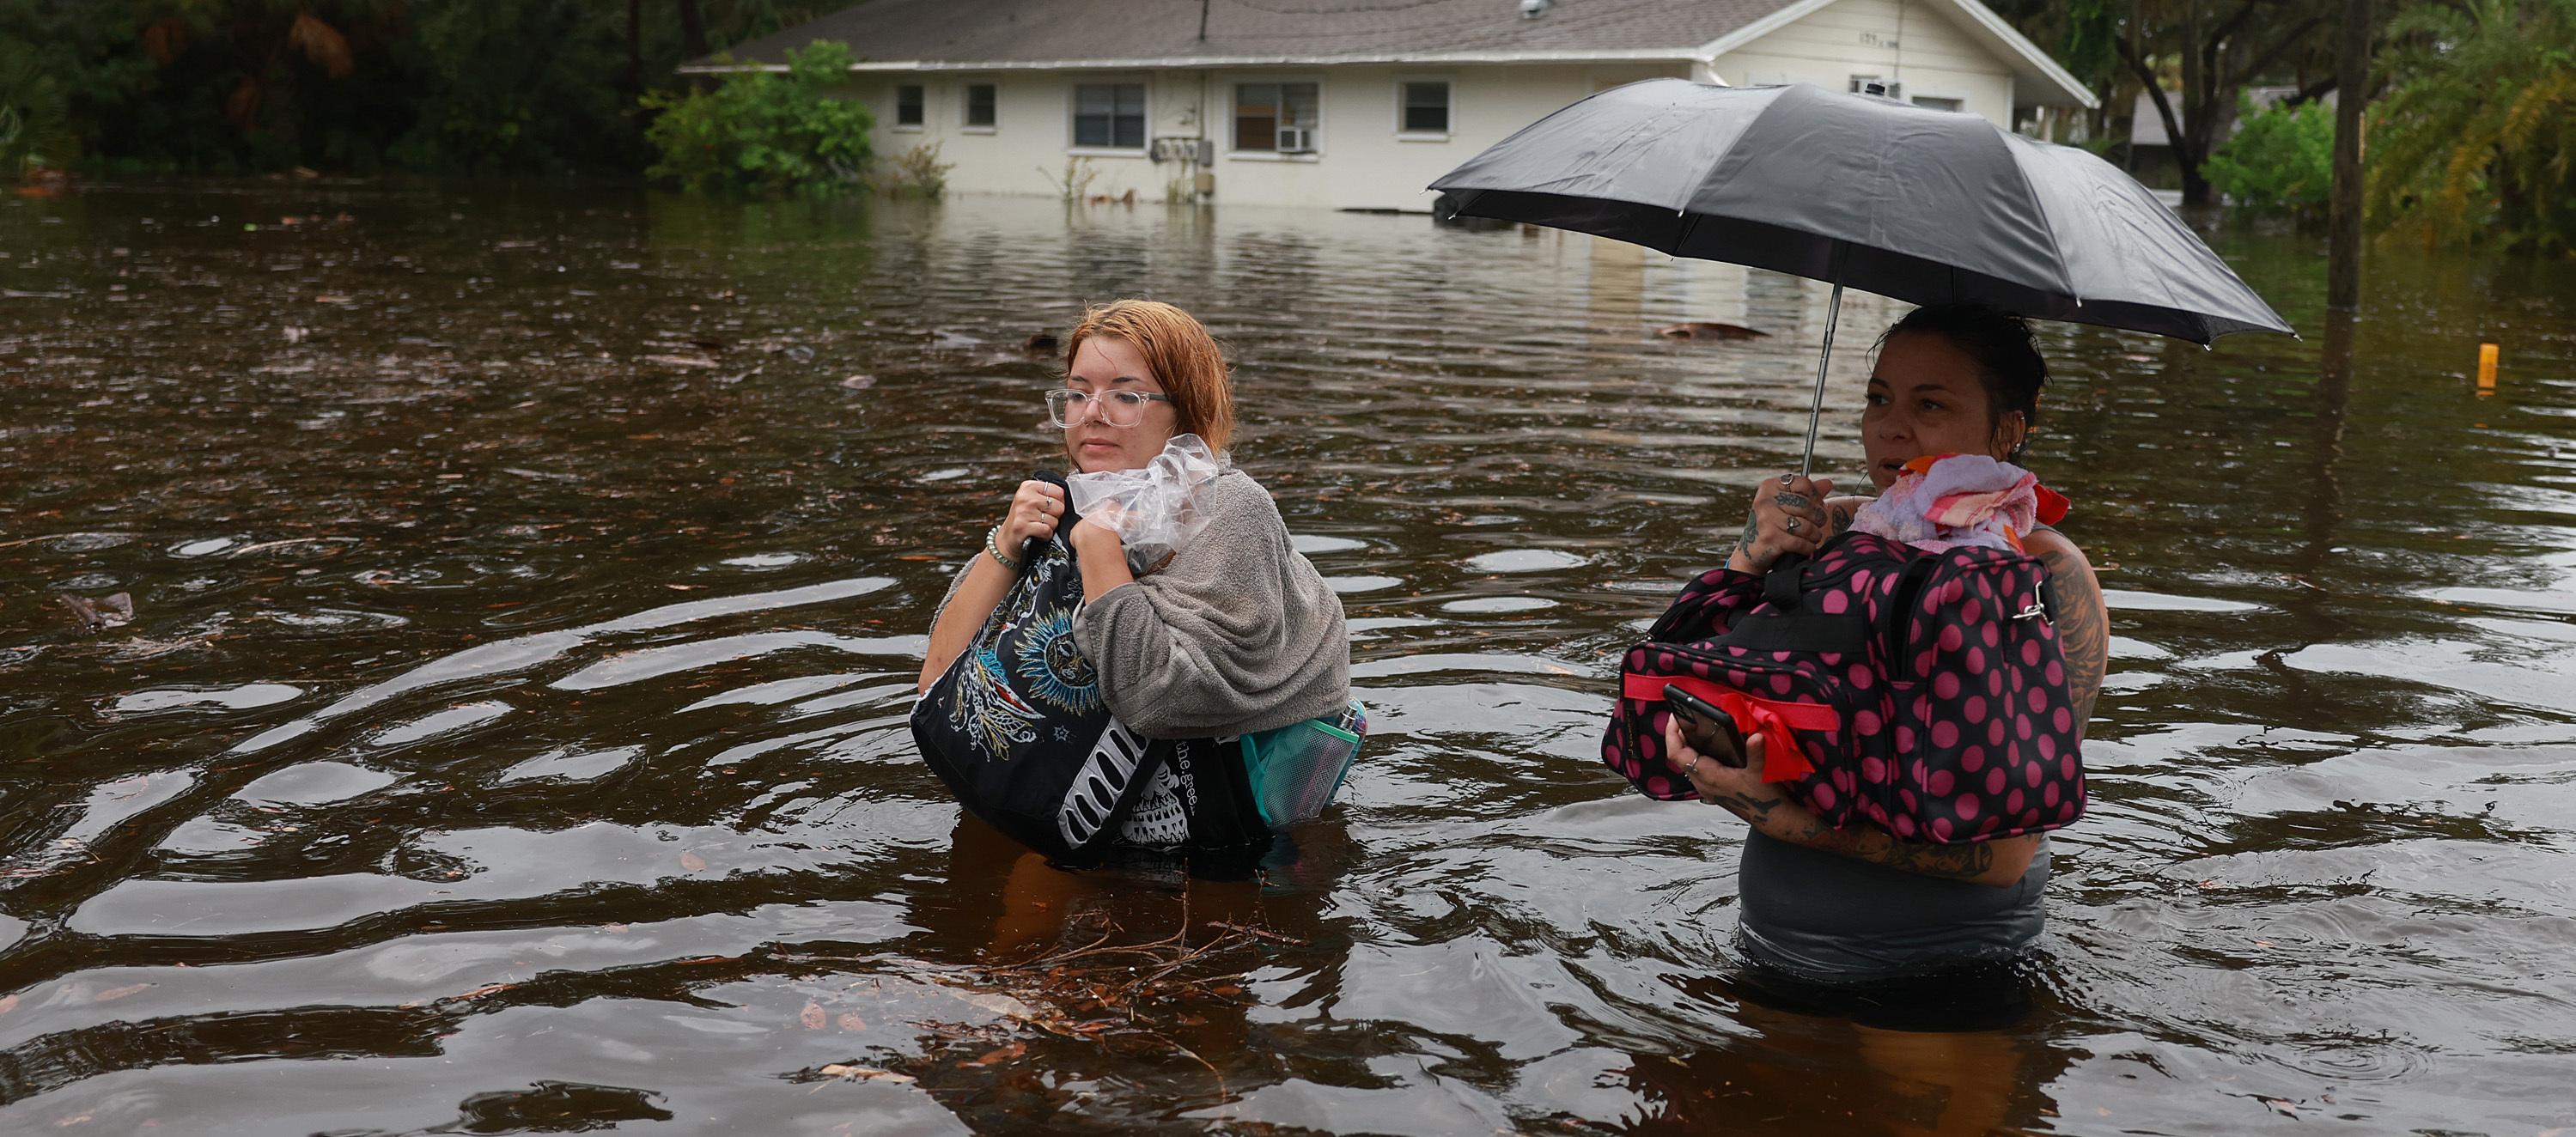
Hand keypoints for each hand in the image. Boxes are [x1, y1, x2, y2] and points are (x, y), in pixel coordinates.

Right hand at [1000, 480, 1066, 554]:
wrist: (1008, 538)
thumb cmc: (1024, 519)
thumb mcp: (1033, 500)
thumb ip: (1048, 494)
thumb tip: (1072, 495)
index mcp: (1028, 486)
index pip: (1059, 492)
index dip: (1059, 503)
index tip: (1048, 508)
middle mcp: (1025, 497)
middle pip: (1059, 507)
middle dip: (1055, 516)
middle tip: (1042, 519)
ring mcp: (1023, 512)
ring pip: (1054, 520)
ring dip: (1050, 527)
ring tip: (1038, 526)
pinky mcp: (1022, 526)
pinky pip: (1047, 531)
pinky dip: (1046, 535)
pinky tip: (1037, 534)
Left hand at [1663, 713, 1788, 826]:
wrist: (1770, 817)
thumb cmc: (1763, 800)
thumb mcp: (1759, 773)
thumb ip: (1755, 753)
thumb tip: (1755, 737)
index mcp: (1709, 777)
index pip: (1678, 755)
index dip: (1672, 735)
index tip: (1673, 719)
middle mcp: (1703, 783)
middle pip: (1678, 757)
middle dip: (1676, 736)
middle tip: (1680, 718)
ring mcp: (1706, 786)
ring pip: (1685, 763)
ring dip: (1683, 745)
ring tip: (1688, 728)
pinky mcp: (1712, 788)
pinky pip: (1694, 768)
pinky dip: (1693, 754)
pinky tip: (1702, 746)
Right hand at [1727, 473, 1835, 573]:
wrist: (1754, 550)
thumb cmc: (1774, 524)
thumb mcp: (1787, 505)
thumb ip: (1807, 494)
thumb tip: (1828, 483)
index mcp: (1769, 487)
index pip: (1804, 484)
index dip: (1816, 496)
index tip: (1816, 506)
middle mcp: (1765, 500)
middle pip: (1806, 505)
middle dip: (1818, 518)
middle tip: (1818, 524)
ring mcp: (1766, 519)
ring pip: (1805, 525)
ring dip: (1815, 534)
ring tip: (1813, 536)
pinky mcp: (1770, 538)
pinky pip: (1800, 542)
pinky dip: (1808, 546)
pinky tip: (1807, 546)